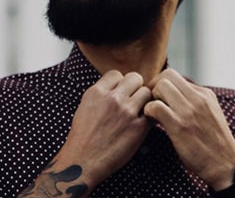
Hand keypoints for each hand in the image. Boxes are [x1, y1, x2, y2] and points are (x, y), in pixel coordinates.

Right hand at [19, 70, 151, 196]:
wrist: (83, 161)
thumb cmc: (82, 136)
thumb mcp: (85, 106)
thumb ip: (101, 93)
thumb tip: (116, 86)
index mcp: (97, 92)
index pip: (116, 74)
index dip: (119, 82)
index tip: (119, 92)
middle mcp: (112, 99)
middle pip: (135, 78)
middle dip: (135, 87)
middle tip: (132, 99)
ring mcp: (126, 113)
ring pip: (146, 92)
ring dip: (144, 100)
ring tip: (138, 111)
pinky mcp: (138, 128)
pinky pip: (152, 112)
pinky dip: (149, 116)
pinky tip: (142, 123)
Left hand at [143, 69, 234, 190]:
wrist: (226, 166)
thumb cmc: (215, 144)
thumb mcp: (211, 114)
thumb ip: (196, 102)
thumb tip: (176, 95)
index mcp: (205, 94)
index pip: (176, 76)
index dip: (161, 84)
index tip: (158, 97)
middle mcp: (198, 98)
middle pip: (167, 75)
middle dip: (154, 86)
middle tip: (151, 102)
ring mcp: (189, 111)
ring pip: (161, 86)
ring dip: (151, 98)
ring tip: (153, 112)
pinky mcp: (180, 126)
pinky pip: (155, 106)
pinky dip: (149, 111)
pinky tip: (153, 121)